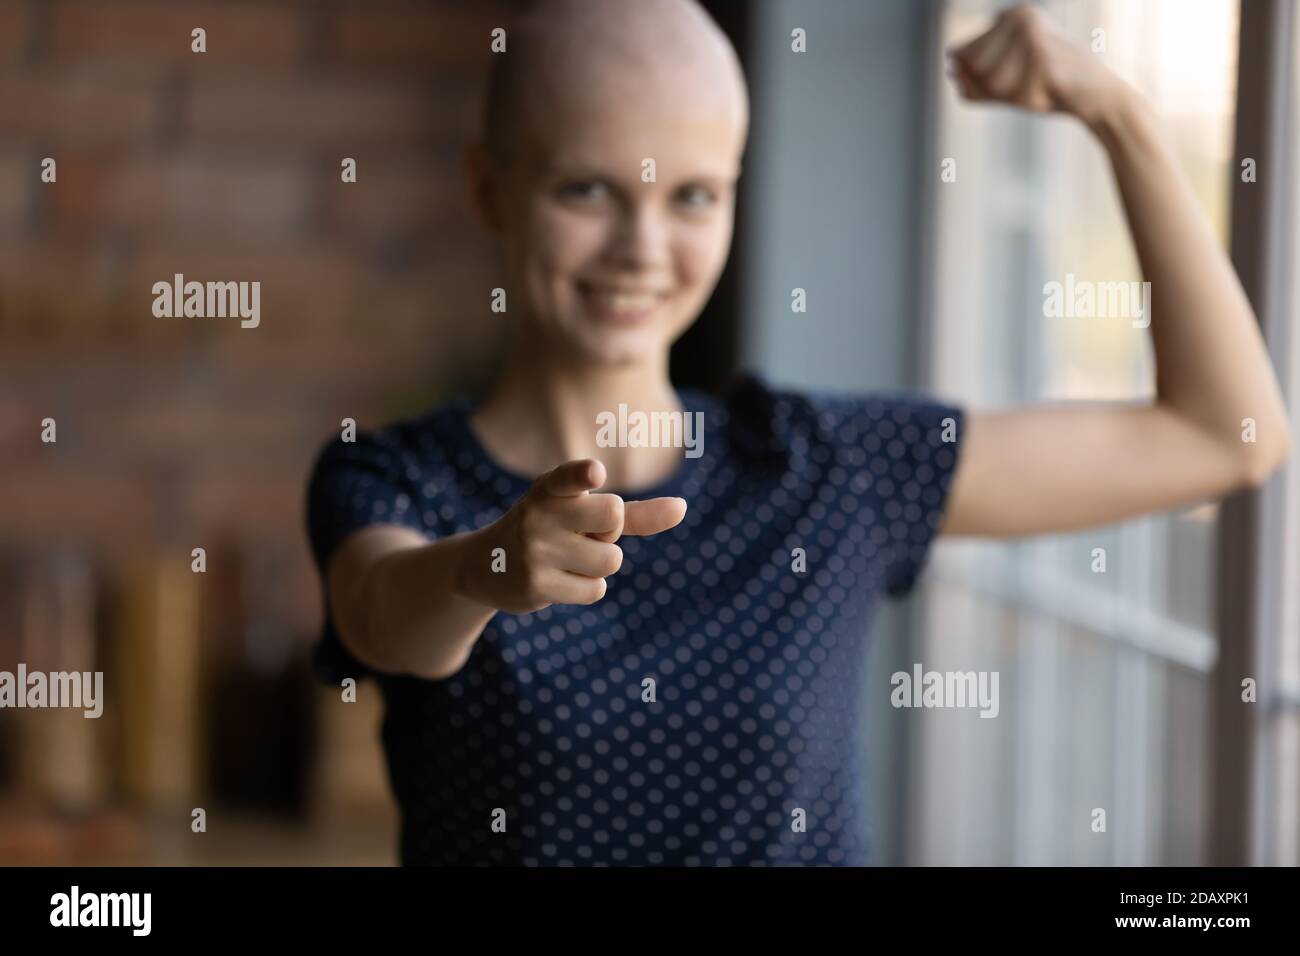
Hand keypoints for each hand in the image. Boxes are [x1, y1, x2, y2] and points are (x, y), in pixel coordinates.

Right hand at [457, 458, 686, 613]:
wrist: (487, 566)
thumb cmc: (550, 530)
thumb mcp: (582, 513)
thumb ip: (632, 512)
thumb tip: (682, 508)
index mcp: (550, 488)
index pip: (568, 476)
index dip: (583, 474)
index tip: (595, 473)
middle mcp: (539, 514)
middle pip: (613, 516)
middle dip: (610, 530)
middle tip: (582, 533)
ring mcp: (535, 551)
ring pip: (610, 560)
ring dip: (599, 564)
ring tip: (567, 559)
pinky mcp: (536, 585)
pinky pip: (596, 589)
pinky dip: (587, 587)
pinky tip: (558, 580)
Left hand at [946, 4, 1126, 125]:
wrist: (1097, 96)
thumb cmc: (1049, 87)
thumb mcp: (1006, 82)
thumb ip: (973, 81)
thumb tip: (951, 72)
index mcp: (1010, 15)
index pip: (959, 54)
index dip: (976, 79)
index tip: (1013, 76)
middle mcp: (1018, 16)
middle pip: (968, 67)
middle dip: (990, 88)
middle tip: (1025, 84)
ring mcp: (1029, 34)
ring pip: (985, 80)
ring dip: (1007, 96)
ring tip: (1037, 86)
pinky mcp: (1040, 55)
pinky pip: (1007, 93)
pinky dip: (1023, 100)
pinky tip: (1047, 90)